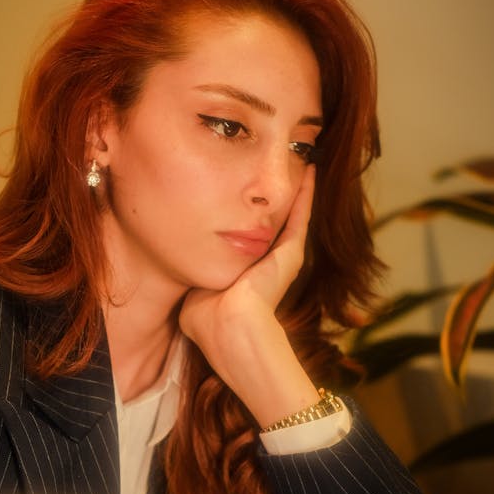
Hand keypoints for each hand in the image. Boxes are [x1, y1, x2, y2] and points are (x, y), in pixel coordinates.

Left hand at [181, 164, 314, 341]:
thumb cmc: (207, 319)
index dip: (248, 222)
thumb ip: (195, 282)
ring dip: (297, 193)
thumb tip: (183, 276)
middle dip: (274, 203)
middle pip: (274, 226)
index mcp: (246, 276)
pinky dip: (306, 195)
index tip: (245, 200)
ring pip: (292, 217)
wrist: (229, 326)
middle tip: (280, 174)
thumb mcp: (196, 296)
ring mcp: (283, 259)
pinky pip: (301, 216)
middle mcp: (268, 267)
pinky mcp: (291, 253)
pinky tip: (310, 172)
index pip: (249, 242)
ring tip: (302, 167)